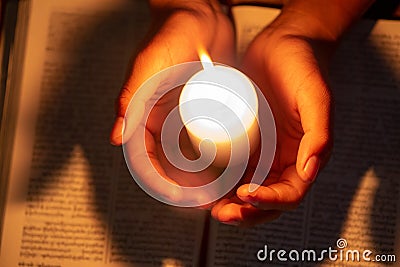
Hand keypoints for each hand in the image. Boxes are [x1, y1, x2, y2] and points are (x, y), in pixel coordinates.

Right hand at [110, 2, 234, 203]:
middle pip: (172, 160)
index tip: (177, 195)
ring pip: (193, 152)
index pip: (147, 155)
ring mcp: (188, 113)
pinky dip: (221, 152)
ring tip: (221, 187)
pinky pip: (214, 135)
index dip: (160, 178)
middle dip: (185, 182)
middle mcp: (166, 117)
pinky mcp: (210, 106)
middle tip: (204, 197)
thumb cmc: (172, 32)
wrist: (203, 12)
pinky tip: (235, 162)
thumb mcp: (150, 65)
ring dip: (204, 172)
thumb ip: (132, 98)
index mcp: (146, 112)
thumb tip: (117, 137)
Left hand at [211, 10, 333, 226]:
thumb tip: (310, 171)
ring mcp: (261, 151)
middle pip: (265, 199)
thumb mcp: (316, 97)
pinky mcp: (243, 138)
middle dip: (245, 213)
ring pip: (245, 188)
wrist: (284, 43)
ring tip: (209, 205)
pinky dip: (219, 180)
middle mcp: (282, 158)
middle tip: (222, 213)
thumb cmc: (304, 67)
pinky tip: (204, 182)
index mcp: (303, 156)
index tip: (248, 195)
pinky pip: (230, 165)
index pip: (289, 193)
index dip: (270, 201)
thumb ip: (320, 134)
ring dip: (228, 203)